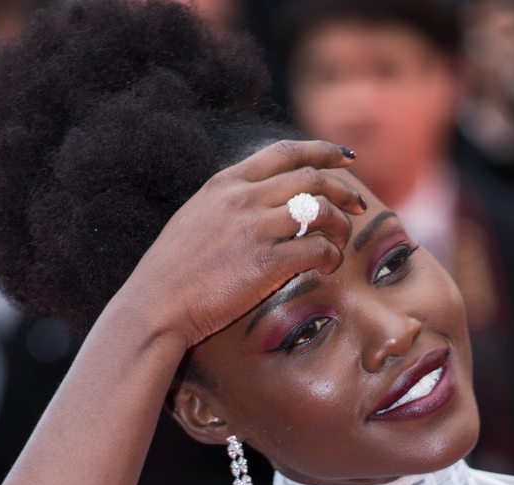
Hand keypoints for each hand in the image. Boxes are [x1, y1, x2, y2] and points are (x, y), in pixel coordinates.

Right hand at [126, 140, 364, 347]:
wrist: (155, 305)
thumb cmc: (173, 270)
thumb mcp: (195, 216)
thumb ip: (229, 201)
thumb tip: (262, 195)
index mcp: (225, 183)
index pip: (285, 151)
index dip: (322, 151)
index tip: (345, 157)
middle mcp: (242, 199)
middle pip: (312, 178)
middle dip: (343, 189)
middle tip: (358, 205)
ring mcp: (255, 230)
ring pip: (321, 209)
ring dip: (341, 224)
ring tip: (340, 241)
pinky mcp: (266, 265)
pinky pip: (318, 248)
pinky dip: (332, 255)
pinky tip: (327, 266)